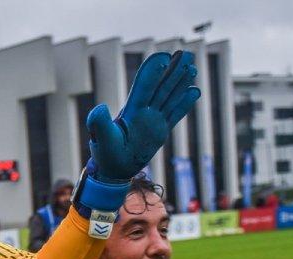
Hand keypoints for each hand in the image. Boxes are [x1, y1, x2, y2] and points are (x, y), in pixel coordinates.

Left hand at [87, 50, 200, 181]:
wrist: (115, 170)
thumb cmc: (106, 154)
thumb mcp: (101, 138)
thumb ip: (98, 122)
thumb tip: (100, 107)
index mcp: (131, 110)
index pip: (144, 86)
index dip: (152, 72)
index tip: (162, 56)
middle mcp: (144, 112)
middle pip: (161, 87)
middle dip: (172, 70)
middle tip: (185, 54)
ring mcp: (154, 120)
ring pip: (170, 97)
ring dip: (181, 83)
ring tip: (192, 67)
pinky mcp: (161, 131)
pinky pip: (175, 114)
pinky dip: (185, 104)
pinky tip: (194, 91)